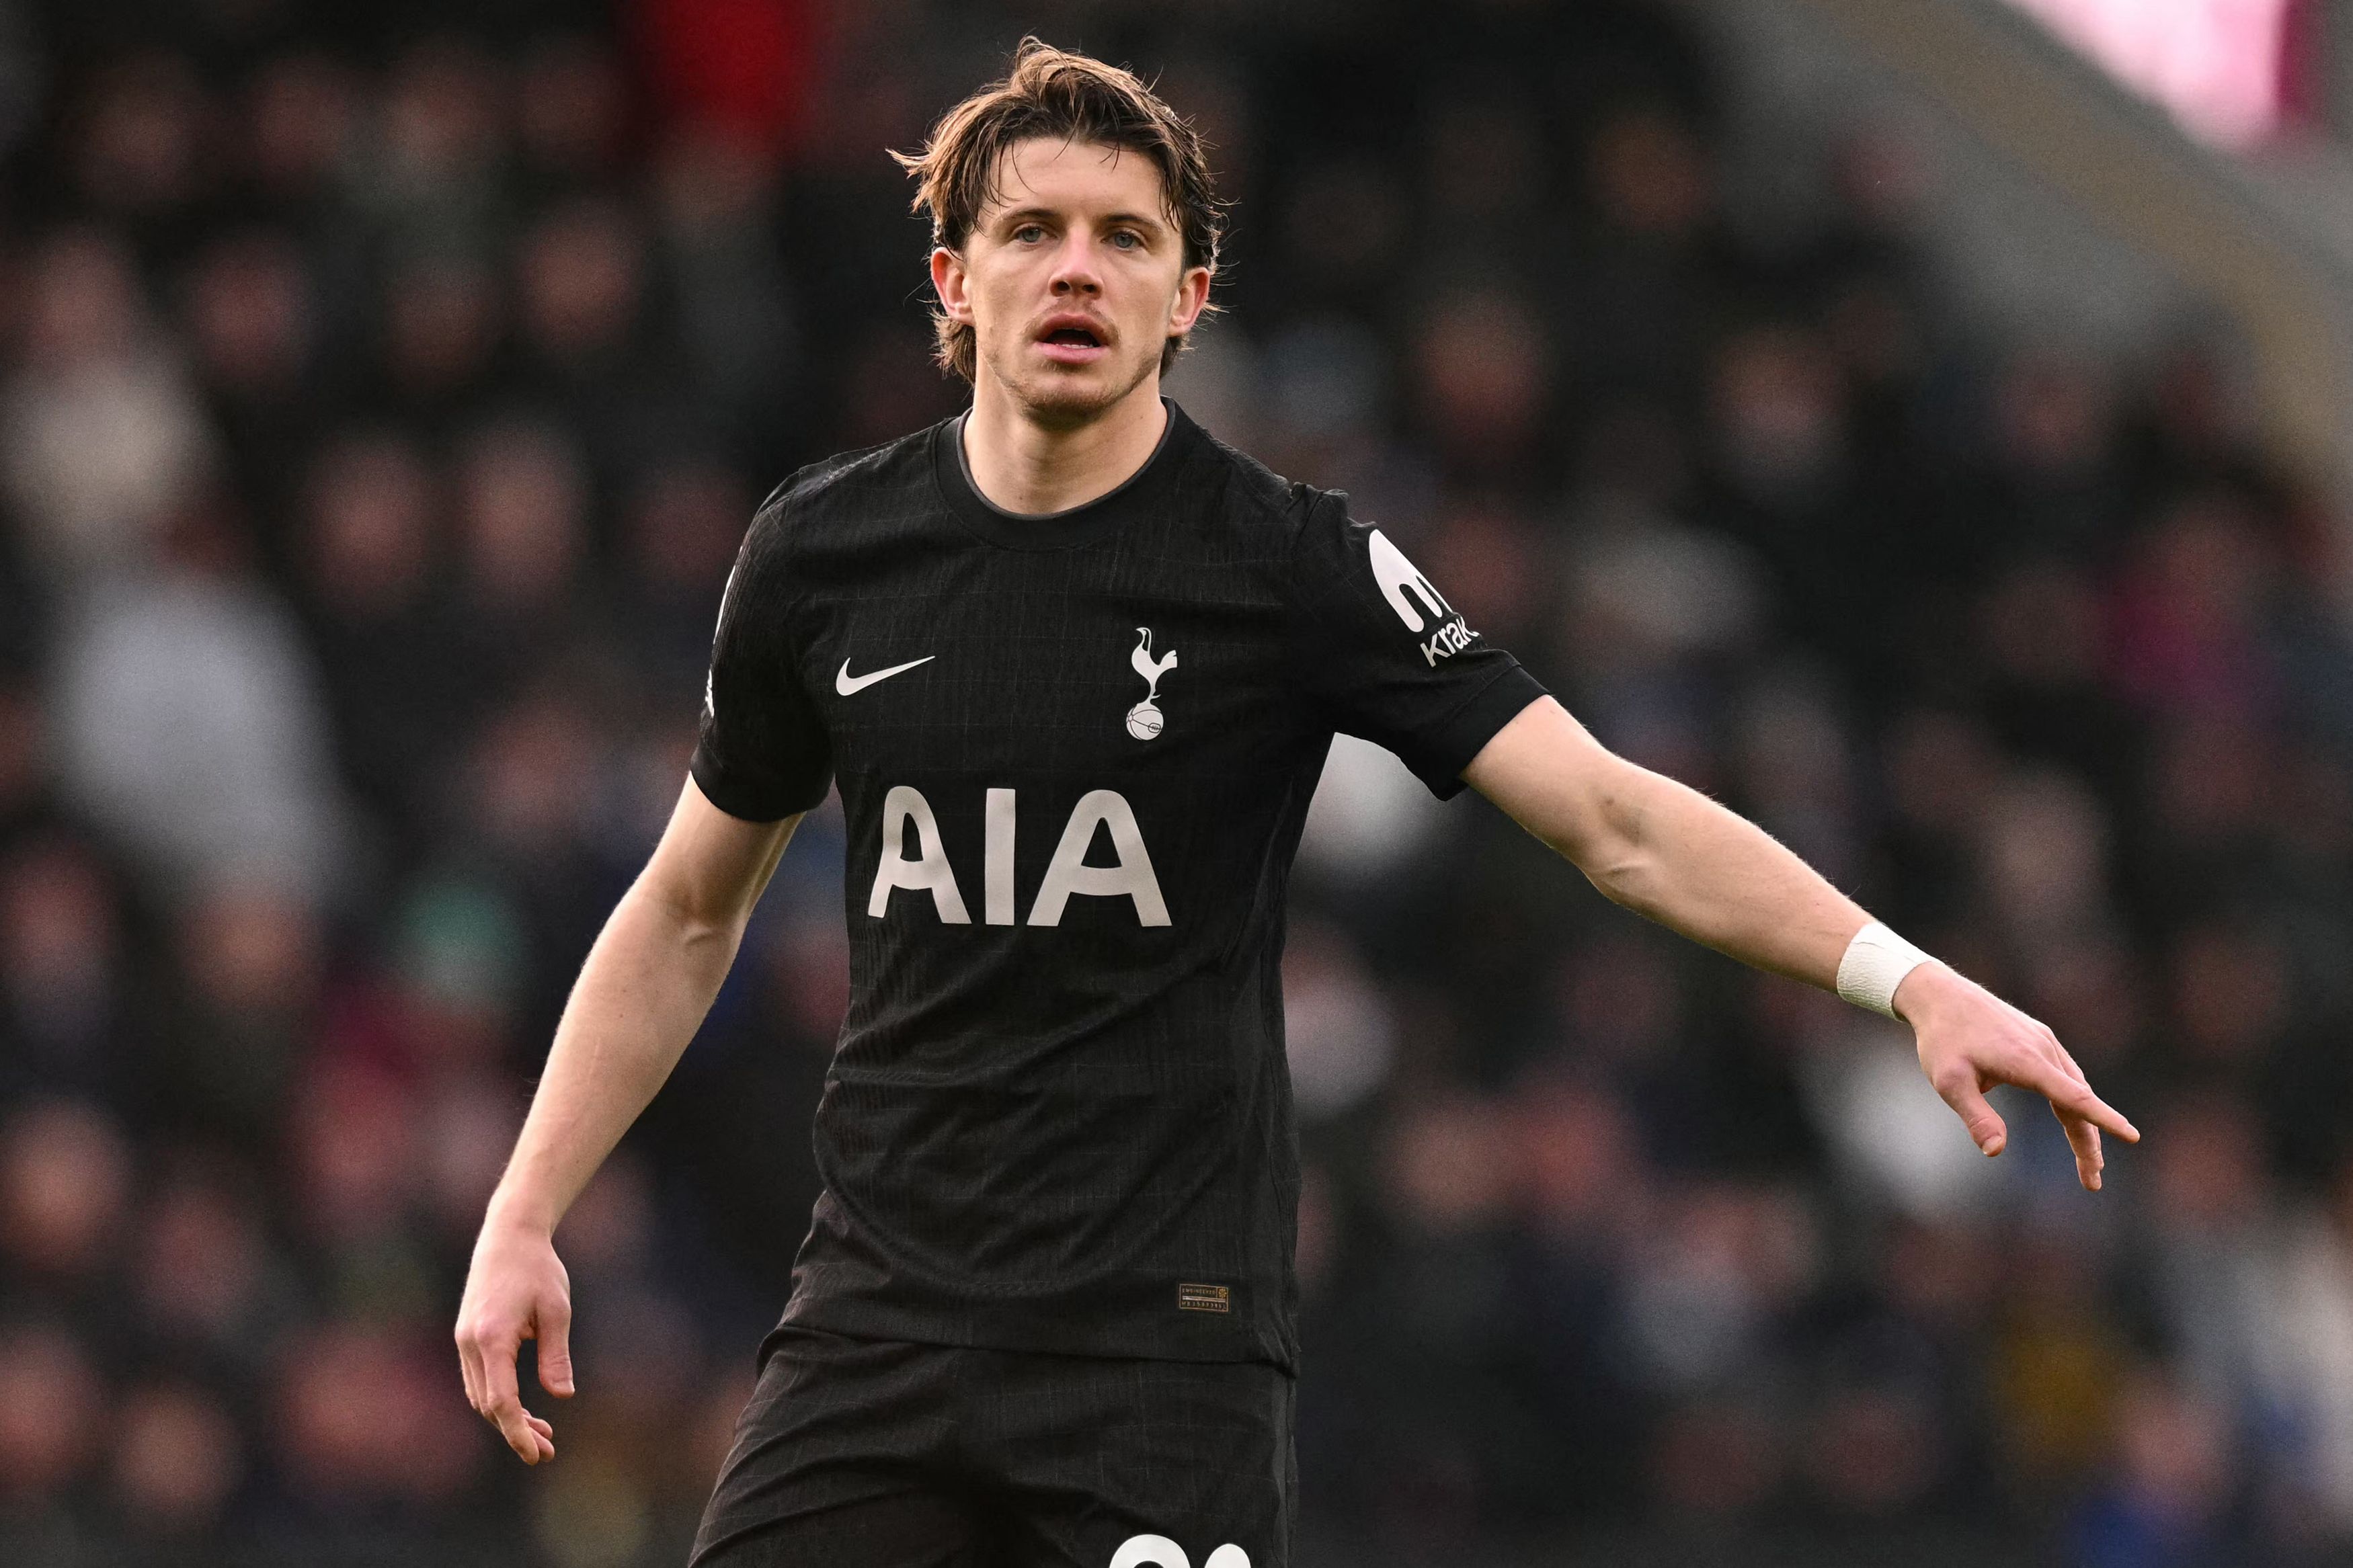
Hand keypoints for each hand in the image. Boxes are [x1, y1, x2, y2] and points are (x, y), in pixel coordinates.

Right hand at [454, 1215, 573, 1462]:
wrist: (508, 1236)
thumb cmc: (537, 1269)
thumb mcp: (556, 1310)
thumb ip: (555, 1354)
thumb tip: (561, 1395)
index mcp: (492, 1338)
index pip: (501, 1401)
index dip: (517, 1432)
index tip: (535, 1453)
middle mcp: (470, 1344)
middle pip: (488, 1405)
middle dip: (516, 1431)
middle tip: (547, 1450)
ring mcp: (464, 1341)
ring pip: (480, 1396)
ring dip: (506, 1418)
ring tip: (542, 1433)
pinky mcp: (466, 1337)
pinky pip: (478, 1381)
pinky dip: (497, 1400)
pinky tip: (521, 1408)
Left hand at [1896, 962, 2139, 1190]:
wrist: (1939, 994)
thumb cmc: (1942, 1039)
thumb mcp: (1948, 1081)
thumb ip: (1975, 1117)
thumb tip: (1996, 1152)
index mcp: (2026, 1061)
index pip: (2074, 1097)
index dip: (2104, 1119)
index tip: (2132, 1136)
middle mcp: (2043, 1050)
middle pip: (2078, 1102)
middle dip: (2089, 1144)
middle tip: (2093, 1182)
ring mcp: (2044, 1043)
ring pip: (2075, 1090)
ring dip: (2084, 1126)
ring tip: (2089, 1163)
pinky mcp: (2039, 1039)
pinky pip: (2066, 1076)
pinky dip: (2075, 1103)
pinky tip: (2075, 1121)